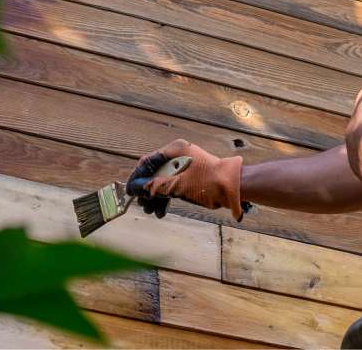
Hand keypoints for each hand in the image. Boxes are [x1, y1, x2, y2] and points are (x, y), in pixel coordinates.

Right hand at [129, 140, 244, 220]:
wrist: (231, 188)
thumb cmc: (204, 182)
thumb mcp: (175, 185)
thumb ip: (153, 186)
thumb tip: (134, 189)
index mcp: (174, 150)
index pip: (148, 161)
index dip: (137, 178)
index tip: (130, 192)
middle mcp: (178, 155)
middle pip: (155, 172)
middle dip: (147, 190)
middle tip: (142, 205)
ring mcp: (185, 166)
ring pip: (164, 180)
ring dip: (156, 196)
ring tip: (151, 211)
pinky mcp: (190, 177)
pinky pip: (173, 185)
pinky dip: (167, 197)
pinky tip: (161, 211)